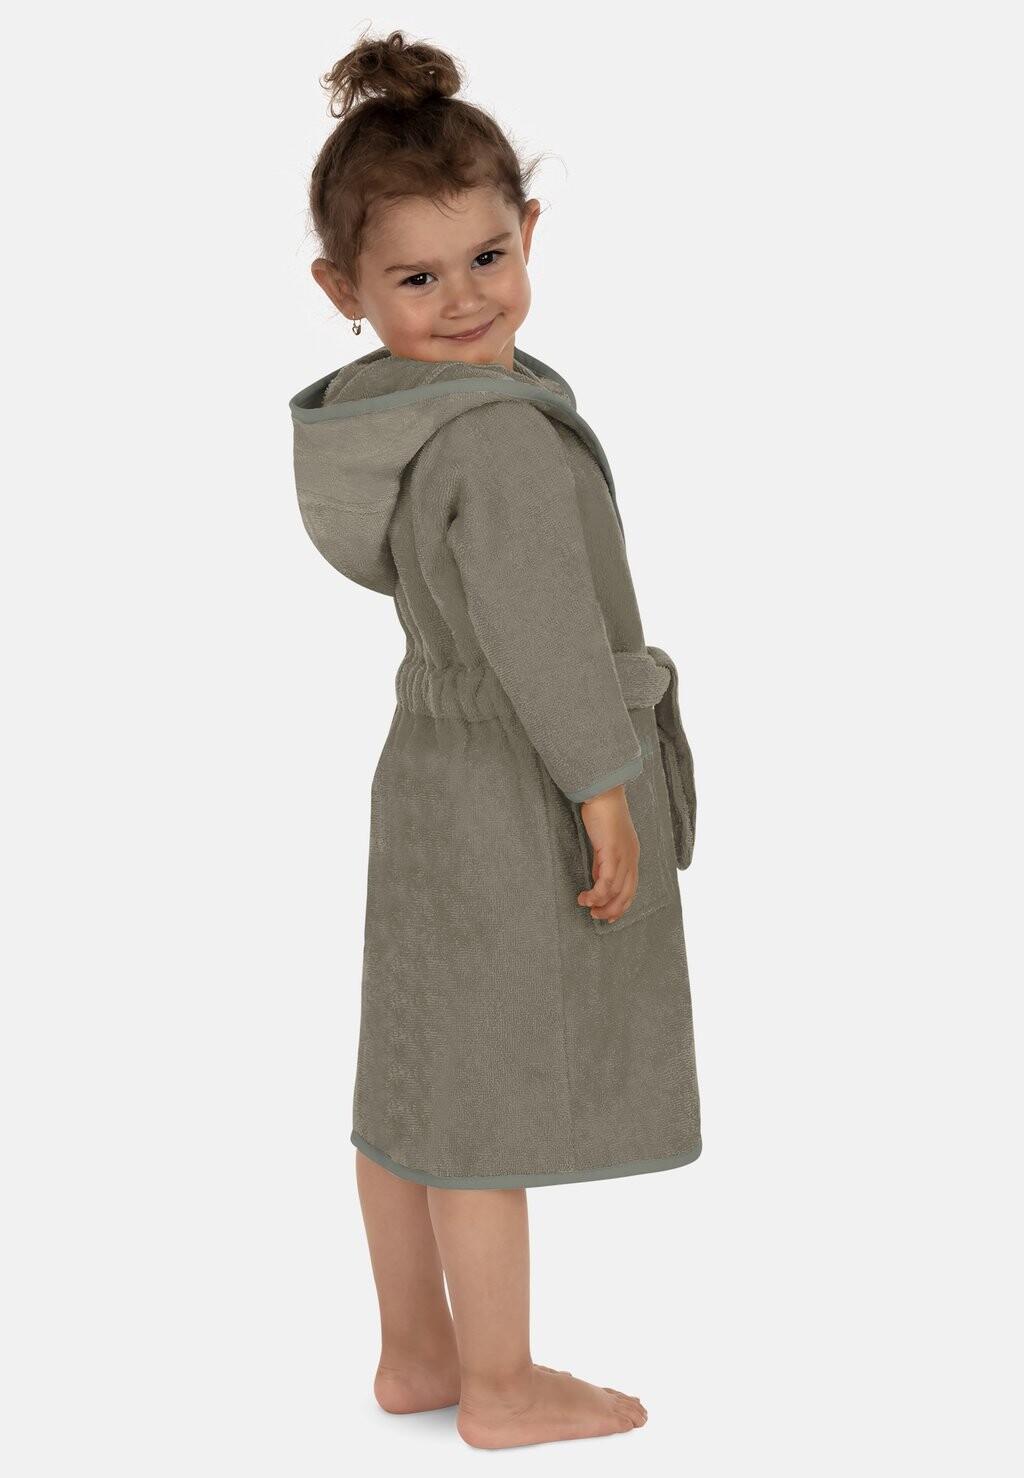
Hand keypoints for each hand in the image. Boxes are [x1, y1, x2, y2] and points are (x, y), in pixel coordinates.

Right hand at [576, 784, 639, 922]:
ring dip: (600, 903)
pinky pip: (607, 881)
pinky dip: (597, 894)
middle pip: (627, 894)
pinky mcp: (612, 851)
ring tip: (586, 906)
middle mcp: (631, 858)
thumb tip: (598, 878)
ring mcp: (624, 855)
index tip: (608, 916)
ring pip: (616, 891)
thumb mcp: (604, 842)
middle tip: (596, 916)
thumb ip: (603, 861)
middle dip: (612, 910)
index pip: (631, 888)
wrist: (603, 793)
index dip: (621, 905)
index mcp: (632, 855)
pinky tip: (585, 897)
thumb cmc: (602, 813)